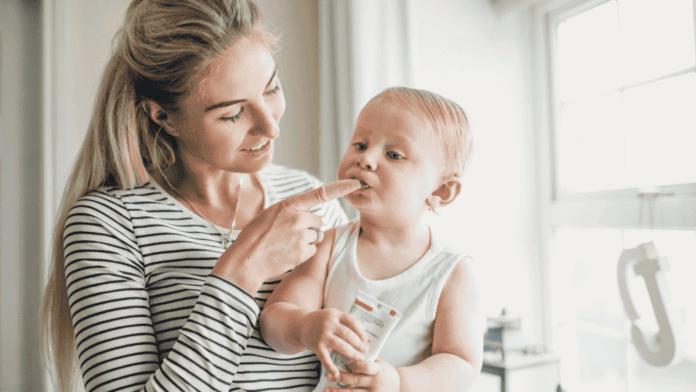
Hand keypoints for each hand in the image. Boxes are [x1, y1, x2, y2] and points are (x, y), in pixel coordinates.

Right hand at [211, 180, 360, 293]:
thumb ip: (291, 211)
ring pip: (316, 236)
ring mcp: (301, 235)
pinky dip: (304, 253)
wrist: (246, 260)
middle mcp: (298, 218)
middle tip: (289, 234)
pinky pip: (313, 249)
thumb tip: (311, 217)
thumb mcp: (270, 214)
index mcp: (289, 205)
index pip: (320, 193)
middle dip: (309, 227)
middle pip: (318, 220)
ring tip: (286, 245)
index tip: (357, 183)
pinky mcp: (303, 251)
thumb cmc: (254, 237)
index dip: (341, 187)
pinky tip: (288, 254)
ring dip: (306, 240)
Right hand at [299, 308, 369, 377]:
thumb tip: (364, 337)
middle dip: (359, 344)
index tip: (366, 339)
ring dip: (352, 354)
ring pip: (341, 346)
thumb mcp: (333, 315)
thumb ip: (345, 322)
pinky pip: (325, 358)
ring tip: (359, 358)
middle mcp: (329, 324)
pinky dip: (331, 367)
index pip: (352, 321)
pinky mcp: (316, 346)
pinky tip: (337, 374)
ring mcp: (322, 335)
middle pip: (348, 335)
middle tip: (365, 350)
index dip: (361, 331)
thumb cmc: (322, 321)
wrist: (301, 325)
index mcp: (335, 314)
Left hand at [326, 358, 399, 391]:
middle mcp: (376, 382)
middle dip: (341, 377)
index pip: (365, 366)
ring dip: (338, 391)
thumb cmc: (386, 373)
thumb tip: (349, 352)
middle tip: (329, 376)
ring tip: (327, 390)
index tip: (344, 363)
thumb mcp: (381, 364)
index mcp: (378, 370)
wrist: (400, 387)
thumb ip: (368, 360)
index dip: (354, 365)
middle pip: (355, 380)